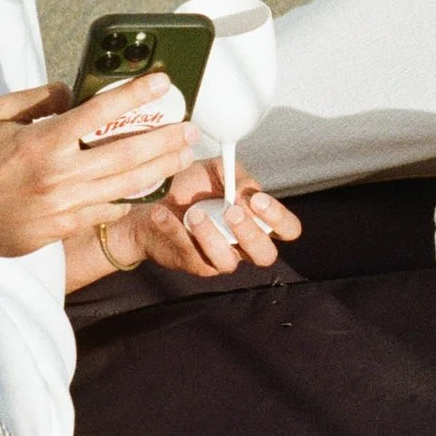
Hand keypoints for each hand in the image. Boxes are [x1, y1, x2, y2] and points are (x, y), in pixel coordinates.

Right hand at [0, 83, 196, 259]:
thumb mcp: (2, 114)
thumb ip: (41, 97)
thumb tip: (76, 93)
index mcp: (43, 141)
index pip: (99, 112)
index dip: (135, 95)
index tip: (162, 83)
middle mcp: (59, 173)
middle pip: (127, 154)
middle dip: (166, 139)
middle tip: (191, 128)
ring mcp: (65, 204)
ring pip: (127, 185)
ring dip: (162, 168)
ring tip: (184, 154)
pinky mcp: (66, 227)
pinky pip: (110, 209)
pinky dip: (133, 196)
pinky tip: (153, 185)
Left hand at [103, 155, 301, 277]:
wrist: (147, 204)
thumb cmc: (189, 187)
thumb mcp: (216, 171)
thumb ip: (238, 176)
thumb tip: (248, 194)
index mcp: (256, 218)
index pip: (287, 229)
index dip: (280, 219)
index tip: (258, 200)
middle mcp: (242, 242)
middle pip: (266, 255)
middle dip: (251, 234)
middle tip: (231, 212)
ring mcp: (219, 257)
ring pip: (228, 262)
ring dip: (211, 236)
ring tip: (195, 213)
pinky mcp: (194, 264)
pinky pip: (191, 255)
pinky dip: (176, 232)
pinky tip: (164, 213)